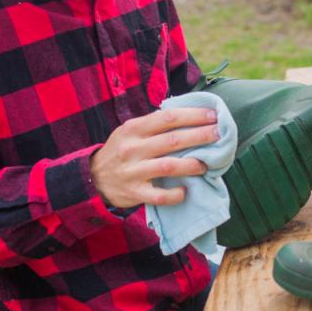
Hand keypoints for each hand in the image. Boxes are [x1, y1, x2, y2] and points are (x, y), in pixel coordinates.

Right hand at [90, 108, 218, 207]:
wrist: (92, 179)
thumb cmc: (120, 151)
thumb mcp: (130, 131)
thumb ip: (154, 124)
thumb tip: (190, 115)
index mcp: (134, 128)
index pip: (168, 117)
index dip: (193, 116)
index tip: (213, 115)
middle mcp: (133, 148)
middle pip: (173, 140)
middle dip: (200, 136)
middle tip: (219, 135)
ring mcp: (133, 171)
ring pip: (169, 166)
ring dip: (192, 164)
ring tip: (206, 164)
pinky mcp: (134, 193)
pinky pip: (160, 195)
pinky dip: (176, 194)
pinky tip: (185, 191)